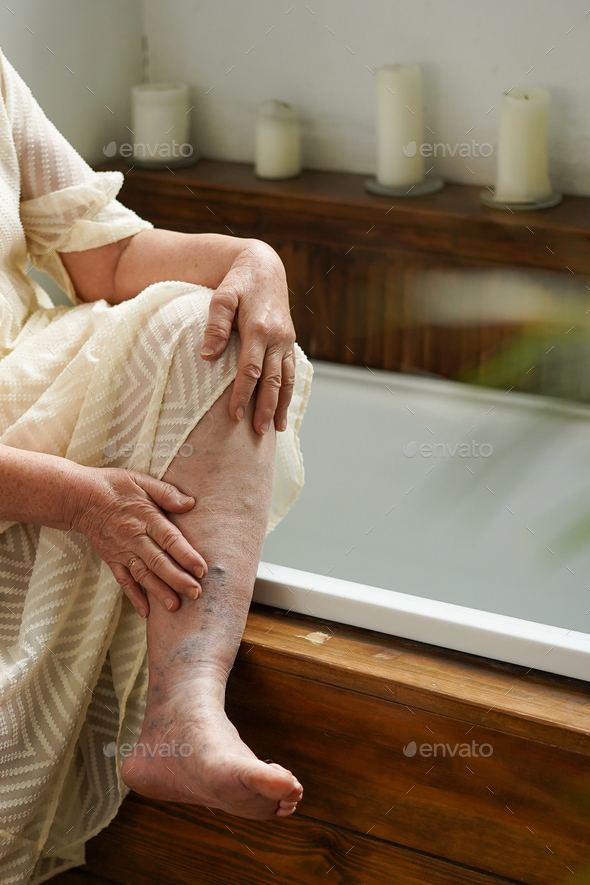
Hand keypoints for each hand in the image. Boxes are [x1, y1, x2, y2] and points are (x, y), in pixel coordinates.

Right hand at [71, 466, 206, 617]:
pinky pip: (123, 581)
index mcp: (146, 517)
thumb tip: (190, 503)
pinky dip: (134, 597)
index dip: (186, 555)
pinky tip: (146, 611)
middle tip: (196, 594)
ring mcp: (122, 551)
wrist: (78, 497)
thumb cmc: (114, 486)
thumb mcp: (142, 481)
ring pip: (143, 575)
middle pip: (159, 562)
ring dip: (159, 592)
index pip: (170, 539)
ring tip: (175, 607)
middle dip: (178, 580)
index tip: (202, 570)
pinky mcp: (111, 559)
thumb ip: (166, 493)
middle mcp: (134, 538)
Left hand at [200, 239, 295, 435]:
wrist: (264, 268)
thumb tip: (207, 356)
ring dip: (282, 405)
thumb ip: (215, 326)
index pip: (251, 369)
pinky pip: (291, 372)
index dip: (244, 393)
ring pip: (286, 379)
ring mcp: (286, 341)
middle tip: (257, 432)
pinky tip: (284, 410)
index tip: (235, 415)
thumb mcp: (221, 297)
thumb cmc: (237, 283)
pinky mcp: (289, 342)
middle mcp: (277, 337)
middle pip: (272, 380)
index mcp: (259, 328)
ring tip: (276, 429)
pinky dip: (289, 393)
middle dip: (265, 407)